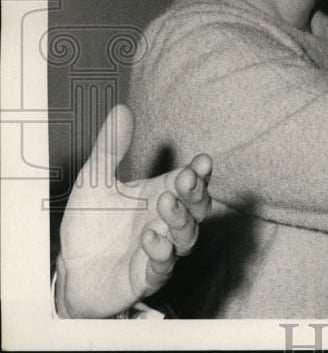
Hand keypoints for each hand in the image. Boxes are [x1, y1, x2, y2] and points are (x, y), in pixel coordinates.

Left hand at [55, 105, 212, 318]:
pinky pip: (163, 265)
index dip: (200, 172)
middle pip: (198, 207)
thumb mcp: (94, 181)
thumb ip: (110, 148)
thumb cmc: (90, 225)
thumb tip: (122, 109)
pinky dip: (161, 252)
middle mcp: (166, 221)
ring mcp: (160, 249)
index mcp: (160, 195)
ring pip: (187, 236)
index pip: (190, 181)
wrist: (70, 270)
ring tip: (166, 204)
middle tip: (185, 180)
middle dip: (196, 193)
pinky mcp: (147, 275)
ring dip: (181, 220)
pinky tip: (150, 238)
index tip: (202, 161)